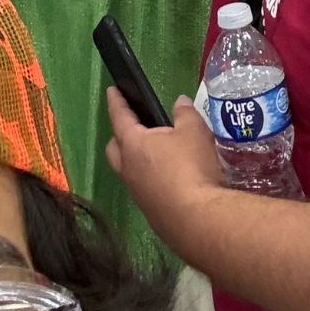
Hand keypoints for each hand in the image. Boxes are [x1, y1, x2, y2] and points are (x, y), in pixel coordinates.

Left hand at [103, 84, 231, 225]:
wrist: (197, 219)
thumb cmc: (192, 168)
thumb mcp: (194, 131)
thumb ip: (185, 114)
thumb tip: (180, 103)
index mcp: (133, 144)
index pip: (120, 117)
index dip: (116, 101)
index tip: (112, 91)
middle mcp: (128, 170)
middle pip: (114, 149)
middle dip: (120, 136)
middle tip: (133, 127)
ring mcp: (137, 194)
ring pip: (129, 172)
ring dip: (137, 162)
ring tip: (158, 155)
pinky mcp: (151, 213)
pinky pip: (145, 191)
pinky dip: (152, 182)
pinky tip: (171, 182)